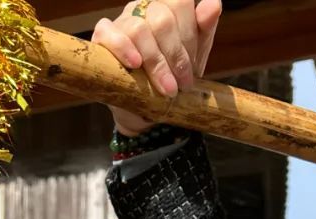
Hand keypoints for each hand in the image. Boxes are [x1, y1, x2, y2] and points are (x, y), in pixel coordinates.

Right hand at [93, 0, 221, 136]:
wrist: (146, 111)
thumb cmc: (171, 79)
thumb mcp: (194, 58)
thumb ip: (205, 30)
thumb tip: (213, 4)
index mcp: (167, 7)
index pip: (180, 2)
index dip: (189, 35)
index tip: (191, 70)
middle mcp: (144, 8)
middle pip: (163, 18)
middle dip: (175, 55)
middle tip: (181, 85)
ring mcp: (123, 21)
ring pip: (139, 29)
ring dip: (155, 62)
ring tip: (165, 89)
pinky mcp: (102, 37)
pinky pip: (108, 32)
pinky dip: (122, 47)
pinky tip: (135, 64)